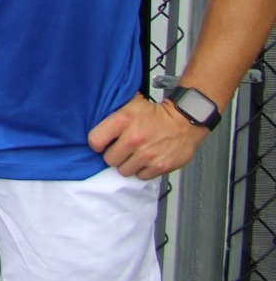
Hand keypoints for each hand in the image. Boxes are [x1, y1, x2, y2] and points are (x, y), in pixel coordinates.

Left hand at [88, 93, 208, 178]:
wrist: (185, 120)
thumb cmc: (157, 113)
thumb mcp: (131, 104)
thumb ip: (114, 113)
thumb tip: (95, 116)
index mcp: (123, 120)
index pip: (95, 140)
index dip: (97, 143)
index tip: (102, 144)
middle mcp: (134, 139)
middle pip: (109, 159)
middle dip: (114, 155)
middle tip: (122, 150)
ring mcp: (147, 155)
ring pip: (124, 171)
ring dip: (128, 164)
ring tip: (135, 155)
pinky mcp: (160, 166)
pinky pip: (141, 176)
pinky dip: (143, 170)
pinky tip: (146, 160)